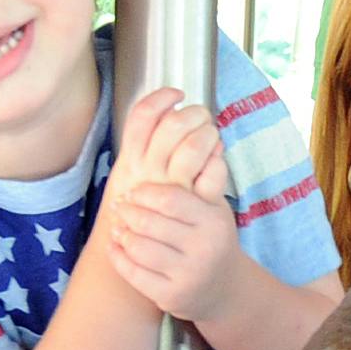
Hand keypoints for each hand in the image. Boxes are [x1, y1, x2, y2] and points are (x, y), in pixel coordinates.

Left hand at [97, 173, 249, 327]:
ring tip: (119, 225)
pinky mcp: (171, 297)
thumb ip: (208, 176)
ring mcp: (187, 276)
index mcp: (214, 221)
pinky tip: (116, 245)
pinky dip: (118, 256)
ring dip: (122, 234)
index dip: (145, 192)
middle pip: (149, 222)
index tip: (135, 191)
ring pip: (138, 247)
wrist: (224, 289)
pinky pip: (133, 273)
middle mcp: (203, 249)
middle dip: (128, 212)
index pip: (170, 199)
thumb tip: (211, 138)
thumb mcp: (216, 208)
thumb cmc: (212, 238)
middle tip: (120, 205)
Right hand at [119, 87, 231, 201]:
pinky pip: (213, 172)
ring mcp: (171, 188)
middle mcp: (148, 171)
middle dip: (193, 113)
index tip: (177, 94)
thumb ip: (146, 146)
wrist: (143, 255)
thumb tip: (172, 109)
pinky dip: (219, 158)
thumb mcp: (134, 175)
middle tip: (201, 116)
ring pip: (194, 145)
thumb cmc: (142, 209)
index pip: (140, 116)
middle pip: (172, 125)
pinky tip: (217, 157)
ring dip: (208, 133)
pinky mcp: (193, 204)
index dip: (160, 98)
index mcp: (131, 160)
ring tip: (211, 135)